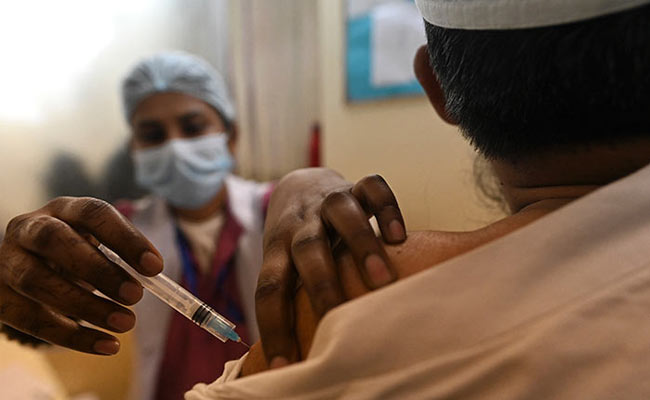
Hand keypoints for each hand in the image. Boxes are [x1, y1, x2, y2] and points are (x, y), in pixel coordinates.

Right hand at [0, 197, 162, 354]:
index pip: (93, 212)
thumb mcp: (96, 246)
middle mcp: (29, 228)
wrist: (27, 269)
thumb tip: (154, 278)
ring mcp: (7, 260)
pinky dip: (71, 336)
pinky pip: (29, 318)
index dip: (125, 238)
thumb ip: (121, 258)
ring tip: (126, 323)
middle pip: (56, 240)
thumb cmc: (75, 255)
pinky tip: (106, 346)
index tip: (156, 267)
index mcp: (63, 209)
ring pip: (37, 281)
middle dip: (98, 270)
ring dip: (86, 306)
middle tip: (136, 296)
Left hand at [255, 168, 405, 367]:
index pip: (269, 287)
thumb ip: (292, 296)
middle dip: (322, 285)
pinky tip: (398, 236)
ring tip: (382, 279)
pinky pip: (372, 187)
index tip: (282, 364)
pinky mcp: (355, 186)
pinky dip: (386, 208)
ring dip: (360, 244)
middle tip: (337, 319)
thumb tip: (297, 357)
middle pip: (306, 249)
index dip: (274, 326)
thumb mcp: (285, 264)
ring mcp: (328, 201)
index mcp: (277, 248)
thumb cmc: (295, 242)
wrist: (299, 185)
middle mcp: (301, 224)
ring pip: (340, 212)